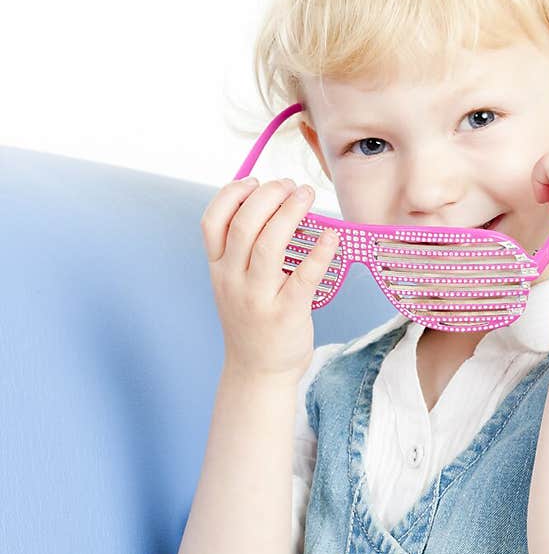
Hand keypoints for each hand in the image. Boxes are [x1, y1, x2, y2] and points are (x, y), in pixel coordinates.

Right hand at [200, 177, 339, 378]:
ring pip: (269, 244)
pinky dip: (319, 252)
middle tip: (291, 185)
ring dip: (290, 212)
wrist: (257, 372)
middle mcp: (232, 280)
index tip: (255, 181)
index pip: (212, 221)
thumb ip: (241, 250)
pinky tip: (331, 236)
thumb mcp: (233, 284)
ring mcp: (258, 298)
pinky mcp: (287, 313)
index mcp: (218, 269)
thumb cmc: (252, 320)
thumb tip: (271, 203)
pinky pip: (304, 276)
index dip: (232, 194)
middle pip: (244, 225)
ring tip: (306, 195)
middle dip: (269, 195)